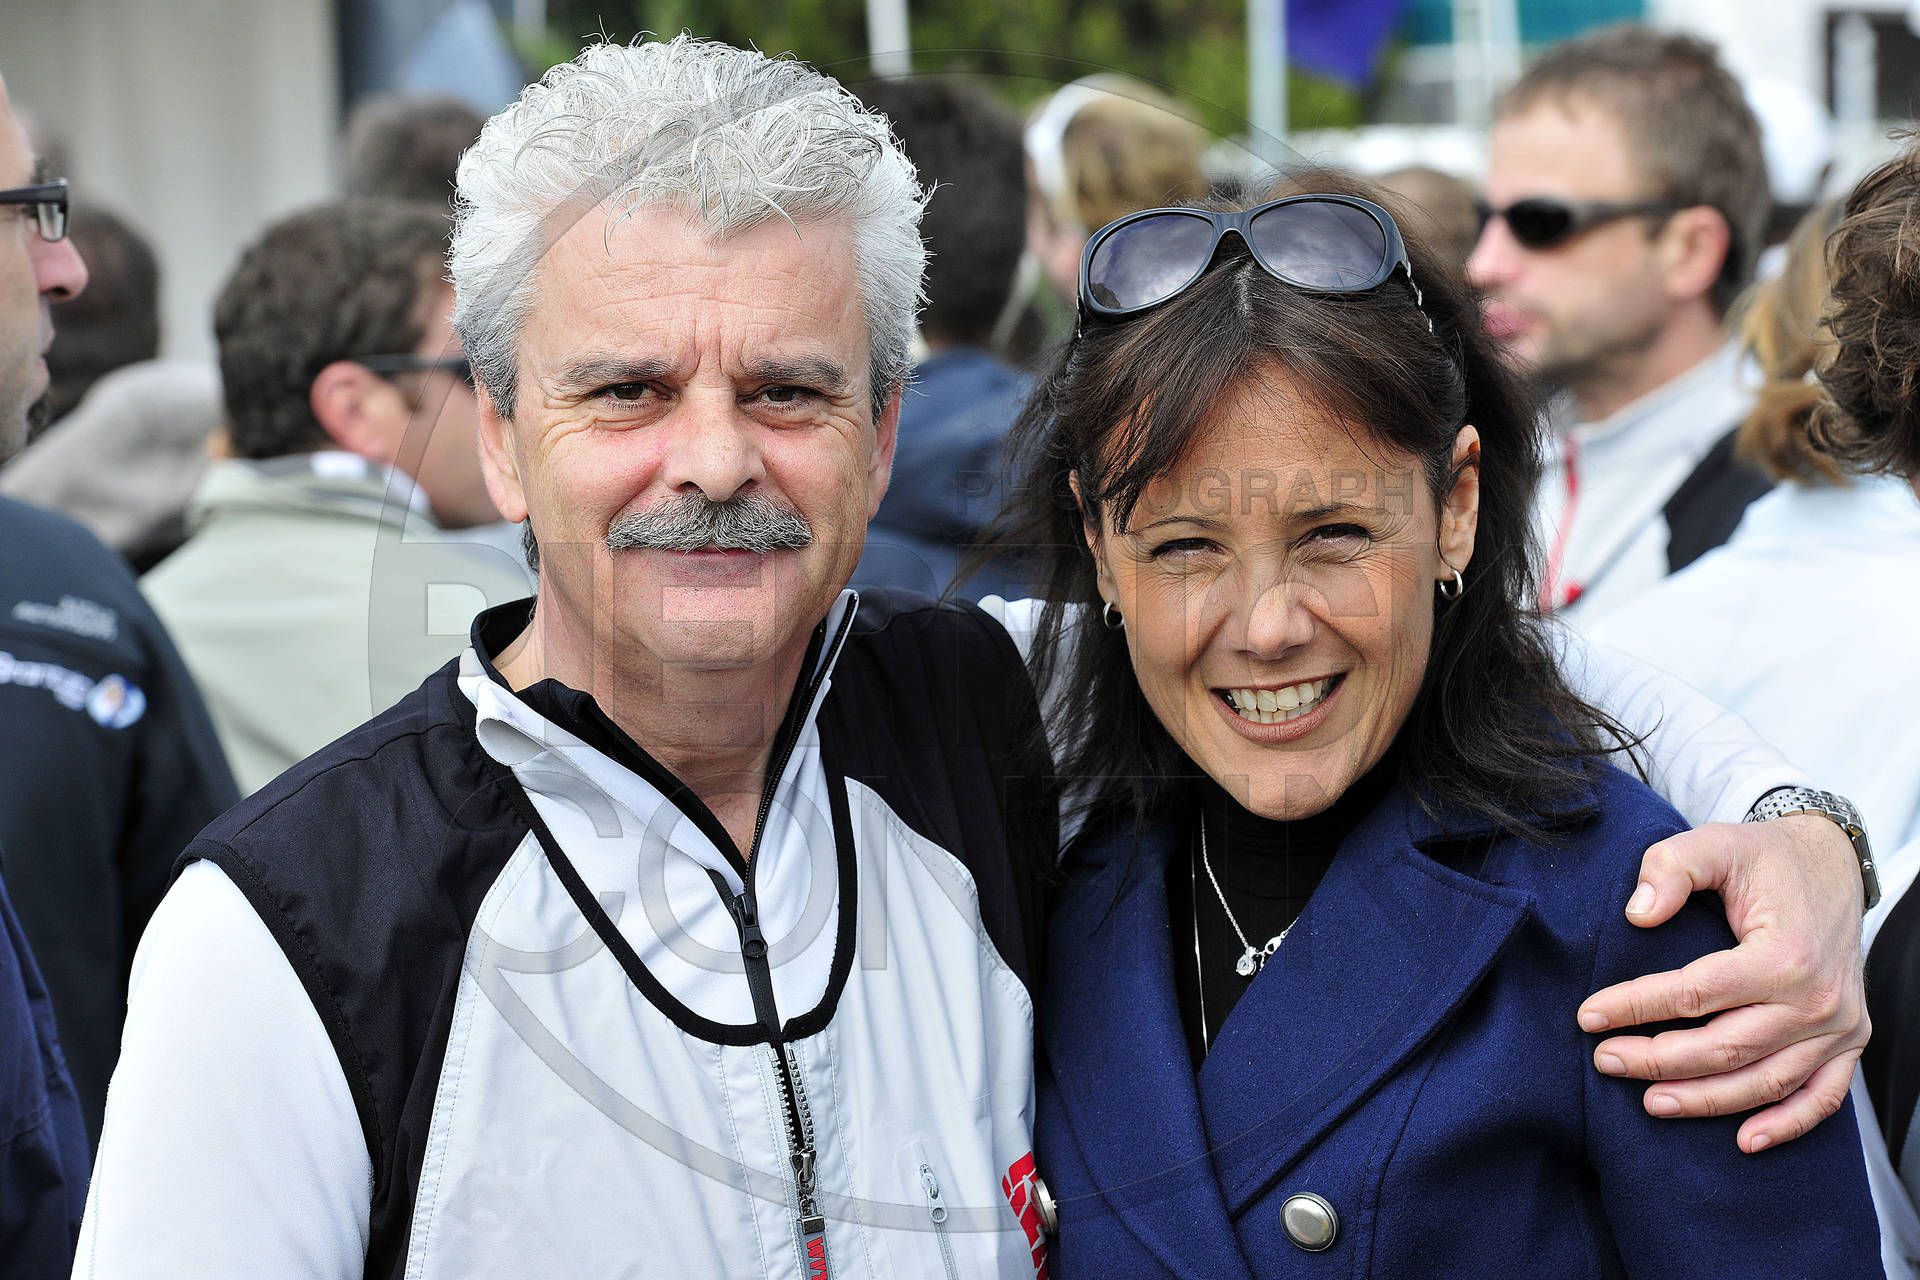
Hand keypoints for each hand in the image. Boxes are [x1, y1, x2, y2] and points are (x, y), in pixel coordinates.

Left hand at [1575, 814, 1867, 1152]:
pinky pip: (1822, 1098)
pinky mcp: (1849, 1041)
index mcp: (1783, 955)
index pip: (1695, 994)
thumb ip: (1670, 867)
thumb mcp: (1714, 842)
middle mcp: (1816, 1000)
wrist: (1830, 864)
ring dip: (1704, 1100)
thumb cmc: (1764, 857)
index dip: (1635, 1007)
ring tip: (1649, 1102)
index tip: (1587, 1016)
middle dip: (1656, 1061)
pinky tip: (1743, 1140)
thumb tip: (1637, 914)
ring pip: (1764, 1082)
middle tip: (1605, 1060)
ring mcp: (1838, 1027)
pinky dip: (1786, 1125)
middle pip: (1725, 1049)